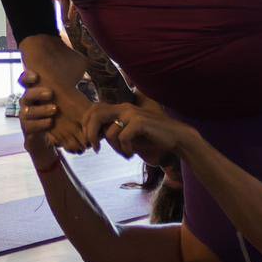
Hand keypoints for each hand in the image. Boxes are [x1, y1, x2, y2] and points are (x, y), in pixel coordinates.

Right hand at [17, 75, 60, 165]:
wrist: (53, 136)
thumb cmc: (58, 111)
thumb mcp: (63, 96)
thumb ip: (67, 83)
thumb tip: (80, 65)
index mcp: (33, 91)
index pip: (24, 80)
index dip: (27, 77)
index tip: (36, 76)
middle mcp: (26, 102)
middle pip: (26, 95)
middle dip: (37, 93)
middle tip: (50, 93)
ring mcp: (25, 116)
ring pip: (27, 111)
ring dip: (41, 110)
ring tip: (55, 109)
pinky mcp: (27, 129)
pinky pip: (29, 125)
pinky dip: (40, 124)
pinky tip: (50, 122)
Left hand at [81, 101, 196, 165]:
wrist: (176, 138)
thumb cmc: (150, 138)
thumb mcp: (128, 135)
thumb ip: (112, 132)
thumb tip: (93, 138)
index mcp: (121, 108)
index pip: (94, 109)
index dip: (86, 125)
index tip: (89, 141)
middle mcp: (125, 107)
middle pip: (95, 115)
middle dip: (90, 134)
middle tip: (95, 149)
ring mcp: (132, 113)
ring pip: (109, 133)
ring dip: (115, 149)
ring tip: (126, 154)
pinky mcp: (140, 122)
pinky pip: (122, 138)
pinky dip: (125, 150)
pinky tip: (131, 155)